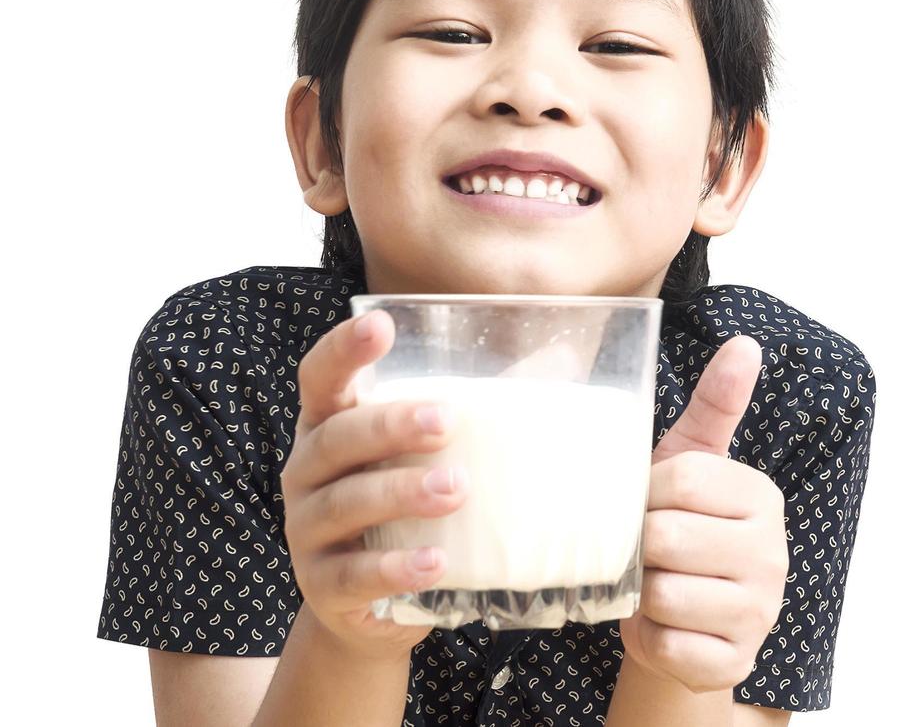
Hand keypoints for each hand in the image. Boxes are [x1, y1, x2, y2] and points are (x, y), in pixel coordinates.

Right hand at [279, 309, 469, 660]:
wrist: (371, 611)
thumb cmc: (408, 511)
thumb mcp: (427, 458)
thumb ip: (476, 412)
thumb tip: (561, 359)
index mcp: (331, 427)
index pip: (322, 378)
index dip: (344, 349)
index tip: (380, 324)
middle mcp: (308, 472)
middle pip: (337, 438)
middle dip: (390, 425)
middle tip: (447, 421)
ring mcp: (307, 531)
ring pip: (345, 503)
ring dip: (400, 493)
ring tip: (456, 489)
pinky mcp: (322, 587)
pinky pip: (354, 575)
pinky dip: (394, 569)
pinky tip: (435, 563)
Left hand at [618, 335, 789, 693]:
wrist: (685, 621)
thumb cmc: (680, 529)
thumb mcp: (690, 464)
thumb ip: (715, 405)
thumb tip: (746, 343)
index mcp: (761, 496)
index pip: (680, 479)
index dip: (644, 494)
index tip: (645, 504)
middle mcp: (772, 553)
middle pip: (666, 537)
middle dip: (638, 547)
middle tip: (644, 550)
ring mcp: (759, 611)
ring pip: (662, 594)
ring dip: (639, 594)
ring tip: (652, 585)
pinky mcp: (733, 660)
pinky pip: (664, 643)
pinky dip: (648, 636)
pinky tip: (662, 624)